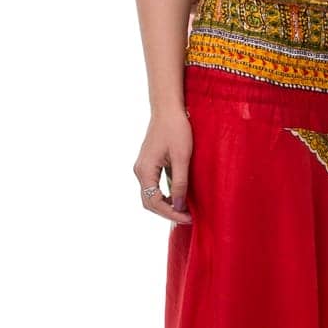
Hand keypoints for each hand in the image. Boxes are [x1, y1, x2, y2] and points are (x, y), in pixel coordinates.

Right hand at [135, 110, 194, 225]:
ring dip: (166, 205)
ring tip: (185, 211)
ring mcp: (143, 168)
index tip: (188, 218)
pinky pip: (153, 186)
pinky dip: (164, 196)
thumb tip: (179, 205)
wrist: (168, 110)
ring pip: (150, 195)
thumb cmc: (177, 130)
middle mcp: (140, 171)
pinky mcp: (149, 164)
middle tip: (188, 218)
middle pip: (149, 202)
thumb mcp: (182, 158)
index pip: (154, 202)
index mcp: (145, 170)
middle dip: (167, 212)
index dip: (171, 213)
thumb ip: (180, 182)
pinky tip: (179, 198)